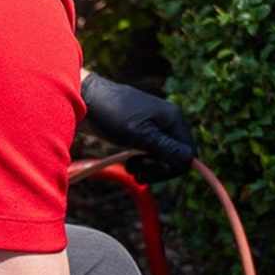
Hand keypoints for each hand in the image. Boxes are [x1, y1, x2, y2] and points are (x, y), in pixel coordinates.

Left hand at [80, 73, 195, 183]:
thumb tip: (189, 159)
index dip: (173, 168)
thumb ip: (164, 147)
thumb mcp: (138, 133)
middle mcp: (168, 122)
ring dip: (148, 168)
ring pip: (163, 158)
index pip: (188, 152)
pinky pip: (151, 154)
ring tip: (130, 168)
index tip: (151, 174)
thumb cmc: (111, 113)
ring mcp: (156, 127)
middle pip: (177, 157)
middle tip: (137, 173)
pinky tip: (129, 164)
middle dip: (158, 170)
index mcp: (173, 118)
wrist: (85, 100)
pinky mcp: (144, 132)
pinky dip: (142, 163)